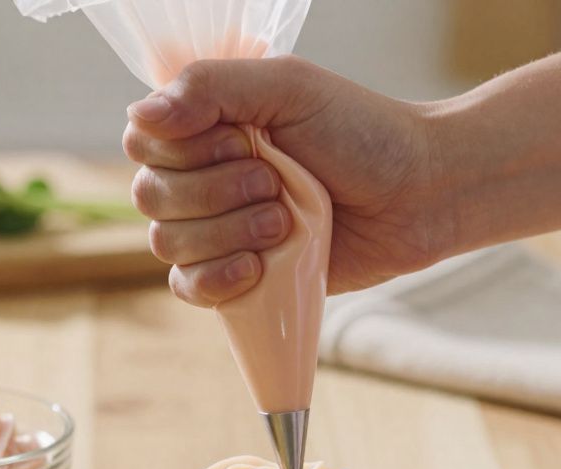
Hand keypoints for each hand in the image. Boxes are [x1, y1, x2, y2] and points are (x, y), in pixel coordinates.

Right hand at [123, 56, 452, 306]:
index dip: (183, 150)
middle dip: (214, 193)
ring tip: (284, 223)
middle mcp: (204, 176)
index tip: (241, 141)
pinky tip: (255, 270)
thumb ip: (211, 87)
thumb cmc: (362, 132)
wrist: (420, 194)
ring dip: (226, 233)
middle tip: (275, 184)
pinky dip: (215, 280)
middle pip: (150, 196)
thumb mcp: (288, 88)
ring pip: (168, 243)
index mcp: (207, 126)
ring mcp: (220, 230)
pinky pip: (188, 288)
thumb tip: (141, 115)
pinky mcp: (240, 277)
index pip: (143, 142)